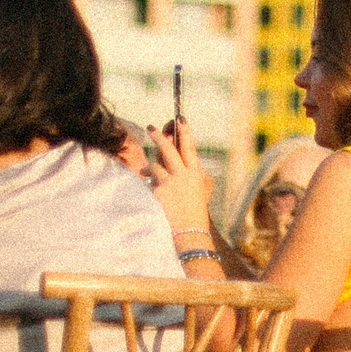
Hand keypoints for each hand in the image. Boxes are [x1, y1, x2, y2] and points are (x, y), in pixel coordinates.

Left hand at [140, 115, 215, 237]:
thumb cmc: (195, 213)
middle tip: (150, 127)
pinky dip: (149, 187)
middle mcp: (183, 175)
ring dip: (151, 170)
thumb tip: (173, 161)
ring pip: (155, 166)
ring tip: (152, 178)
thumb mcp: (201, 190)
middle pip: (168, 149)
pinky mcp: (157, 192)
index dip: (184, 132)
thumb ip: (192, 173)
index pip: (189, 148)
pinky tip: (155, 197)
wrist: (190, 233)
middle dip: (158, 136)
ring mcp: (169, 183)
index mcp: (195, 173)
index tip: (179, 118)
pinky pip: (149, 183)